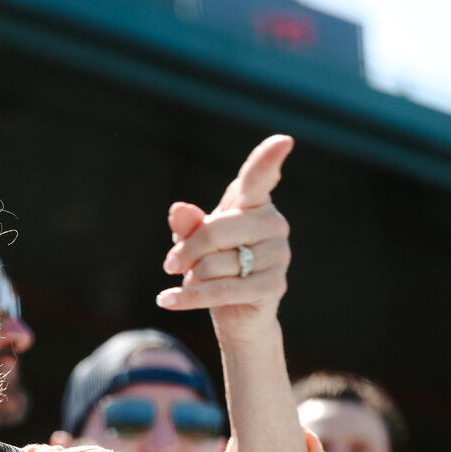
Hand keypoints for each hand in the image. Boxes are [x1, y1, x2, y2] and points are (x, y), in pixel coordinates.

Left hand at [157, 135, 292, 344]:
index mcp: (254, 203)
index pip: (260, 177)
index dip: (269, 159)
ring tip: (193, 280)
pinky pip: (222, 290)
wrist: (236, 311)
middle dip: (186, 250)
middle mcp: (273, 224)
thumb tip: (178, 209)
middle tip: (170, 264)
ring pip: (216, 263)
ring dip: (193, 276)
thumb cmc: (217, 264)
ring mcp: (278, 255)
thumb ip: (188, 224)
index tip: (283, 140)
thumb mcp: (196, 240)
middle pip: (216, 231)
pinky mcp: (273, 286)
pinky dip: (189, 297)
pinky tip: (167, 300)